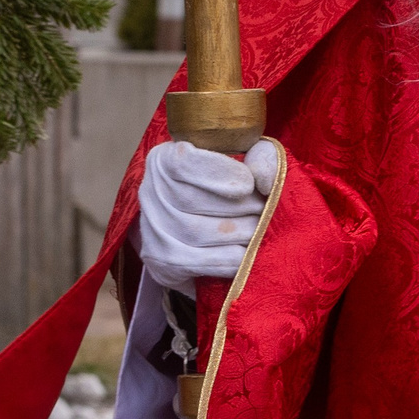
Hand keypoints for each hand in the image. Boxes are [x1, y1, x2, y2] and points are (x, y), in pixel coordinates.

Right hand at [137, 139, 279, 282]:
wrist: (192, 232)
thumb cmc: (219, 189)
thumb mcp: (237, 162)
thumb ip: (258, 157)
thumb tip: (268, 180)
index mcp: (164, 159)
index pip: (186, 162)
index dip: (222, 173)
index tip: (249, 184)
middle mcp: (150, 192)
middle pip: (194, 201)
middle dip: (240, 207)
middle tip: (263, 211)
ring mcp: (152, 229)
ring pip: (198, 232)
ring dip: (239, 233)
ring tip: (257, 231)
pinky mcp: (161, 260)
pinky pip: (199, 262)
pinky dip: (228, 259)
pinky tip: (243, 254)